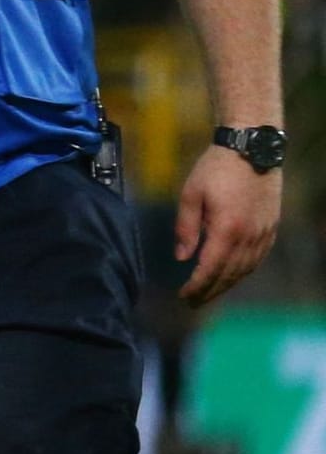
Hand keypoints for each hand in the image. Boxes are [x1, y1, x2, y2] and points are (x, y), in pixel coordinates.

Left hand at [174, 146, 281, 306]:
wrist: (252, 150)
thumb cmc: (216, 169)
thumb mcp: (191, 193)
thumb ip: (186, 228)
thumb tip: (182, 257)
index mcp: (227, 229)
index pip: (210, 268)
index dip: (197, 286)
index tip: (183, 296)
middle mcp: (249, 237)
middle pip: (229, 275)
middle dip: (210, 291)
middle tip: (192, 302)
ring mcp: (264, 234)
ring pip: (245, 270)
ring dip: (226, 285)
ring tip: (209, 293)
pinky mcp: (272, 229)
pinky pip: (257, 260)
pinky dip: (243, 272)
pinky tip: (232, 276)